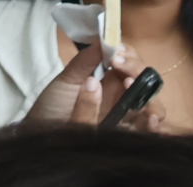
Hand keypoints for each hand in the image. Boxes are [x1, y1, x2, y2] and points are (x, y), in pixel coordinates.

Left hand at [24, 42, 162, 128]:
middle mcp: (123, 101)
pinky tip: (149, 118)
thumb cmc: (51, 111)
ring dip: (149, 97)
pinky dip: (150, 126)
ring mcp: (126, 121)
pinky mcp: (125, 140)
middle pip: (146, 85)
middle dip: (139, 71)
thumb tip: (104, 39)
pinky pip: (144, 134)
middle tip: (122, 65)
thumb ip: (85, 63)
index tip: (117, 51)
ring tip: (132, 86)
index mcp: (111, 84)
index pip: (132, 66)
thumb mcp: (66, 82)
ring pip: (152, 109)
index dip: (130, 57)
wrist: (40, 139)